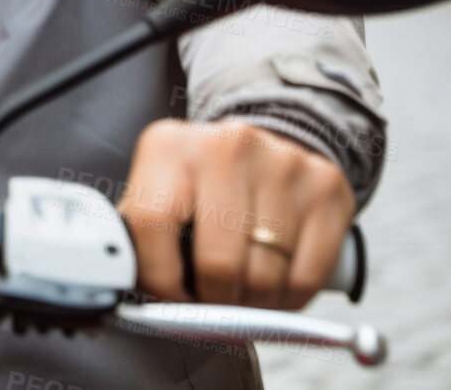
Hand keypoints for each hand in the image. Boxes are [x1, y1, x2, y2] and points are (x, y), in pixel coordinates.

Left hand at [117, 118, 352, 309]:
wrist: (263, 149)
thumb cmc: (201, 190)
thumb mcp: (157, 197)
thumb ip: (138, 241)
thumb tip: (124, 291)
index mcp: (170, 146)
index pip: (151, 226)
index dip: (159, 281)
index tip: (169, 302)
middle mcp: (227, 145)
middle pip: (219, 264)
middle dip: (215, 303)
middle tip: (214, 305)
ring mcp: (282, 162)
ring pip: (266, 277)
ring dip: (254, 305)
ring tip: (244, 293)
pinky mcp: (325, 185)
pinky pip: (308, 277)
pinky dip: (290, 300)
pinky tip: (276, 289)